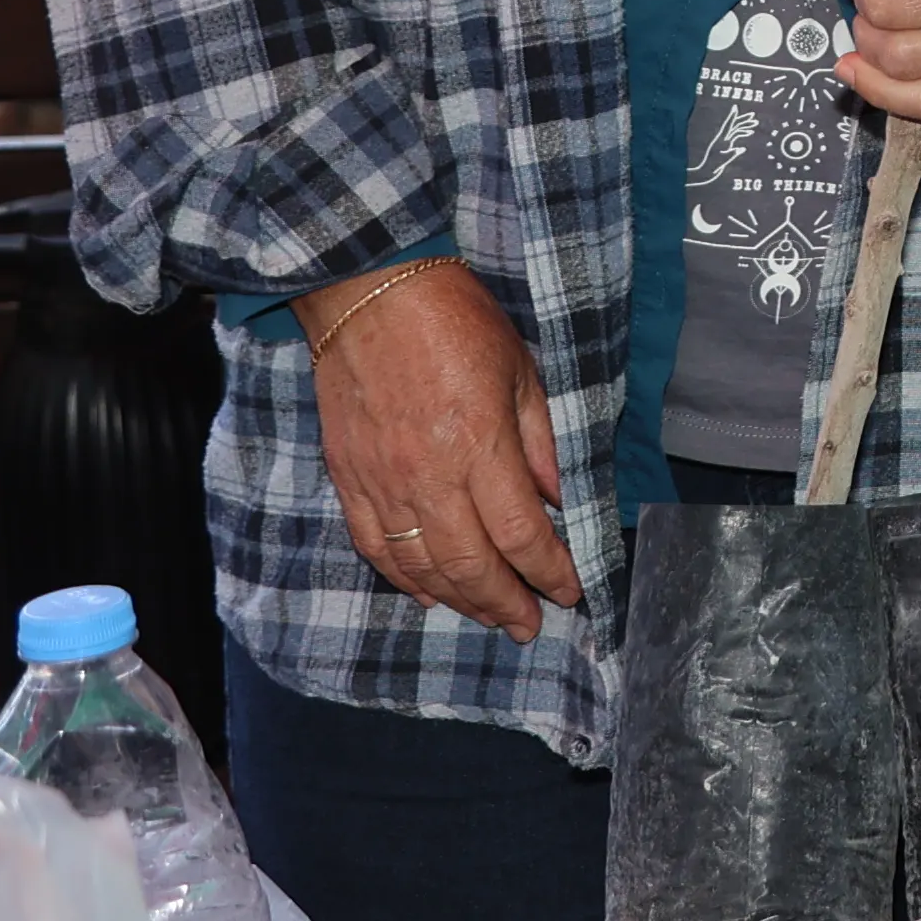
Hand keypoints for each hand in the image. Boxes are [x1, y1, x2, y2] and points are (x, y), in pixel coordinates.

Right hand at [308, 261, 579, 640]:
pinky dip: (404, 579)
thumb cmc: (456, 321)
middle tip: (530, 625)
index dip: (549, 571)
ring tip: (489, 616)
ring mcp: (383, 483)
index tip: (571, 590)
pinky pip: (376, 546)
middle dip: (506, 603)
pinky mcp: (349, 479)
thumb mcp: (521, 370)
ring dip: (460, 601)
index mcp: (480, 445)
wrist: (371, 294)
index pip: (521, 533)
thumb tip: (555, 499)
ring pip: (422, 567)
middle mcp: (429, 476)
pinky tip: (429, 593)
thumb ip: (539, 441)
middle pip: (471, 565)